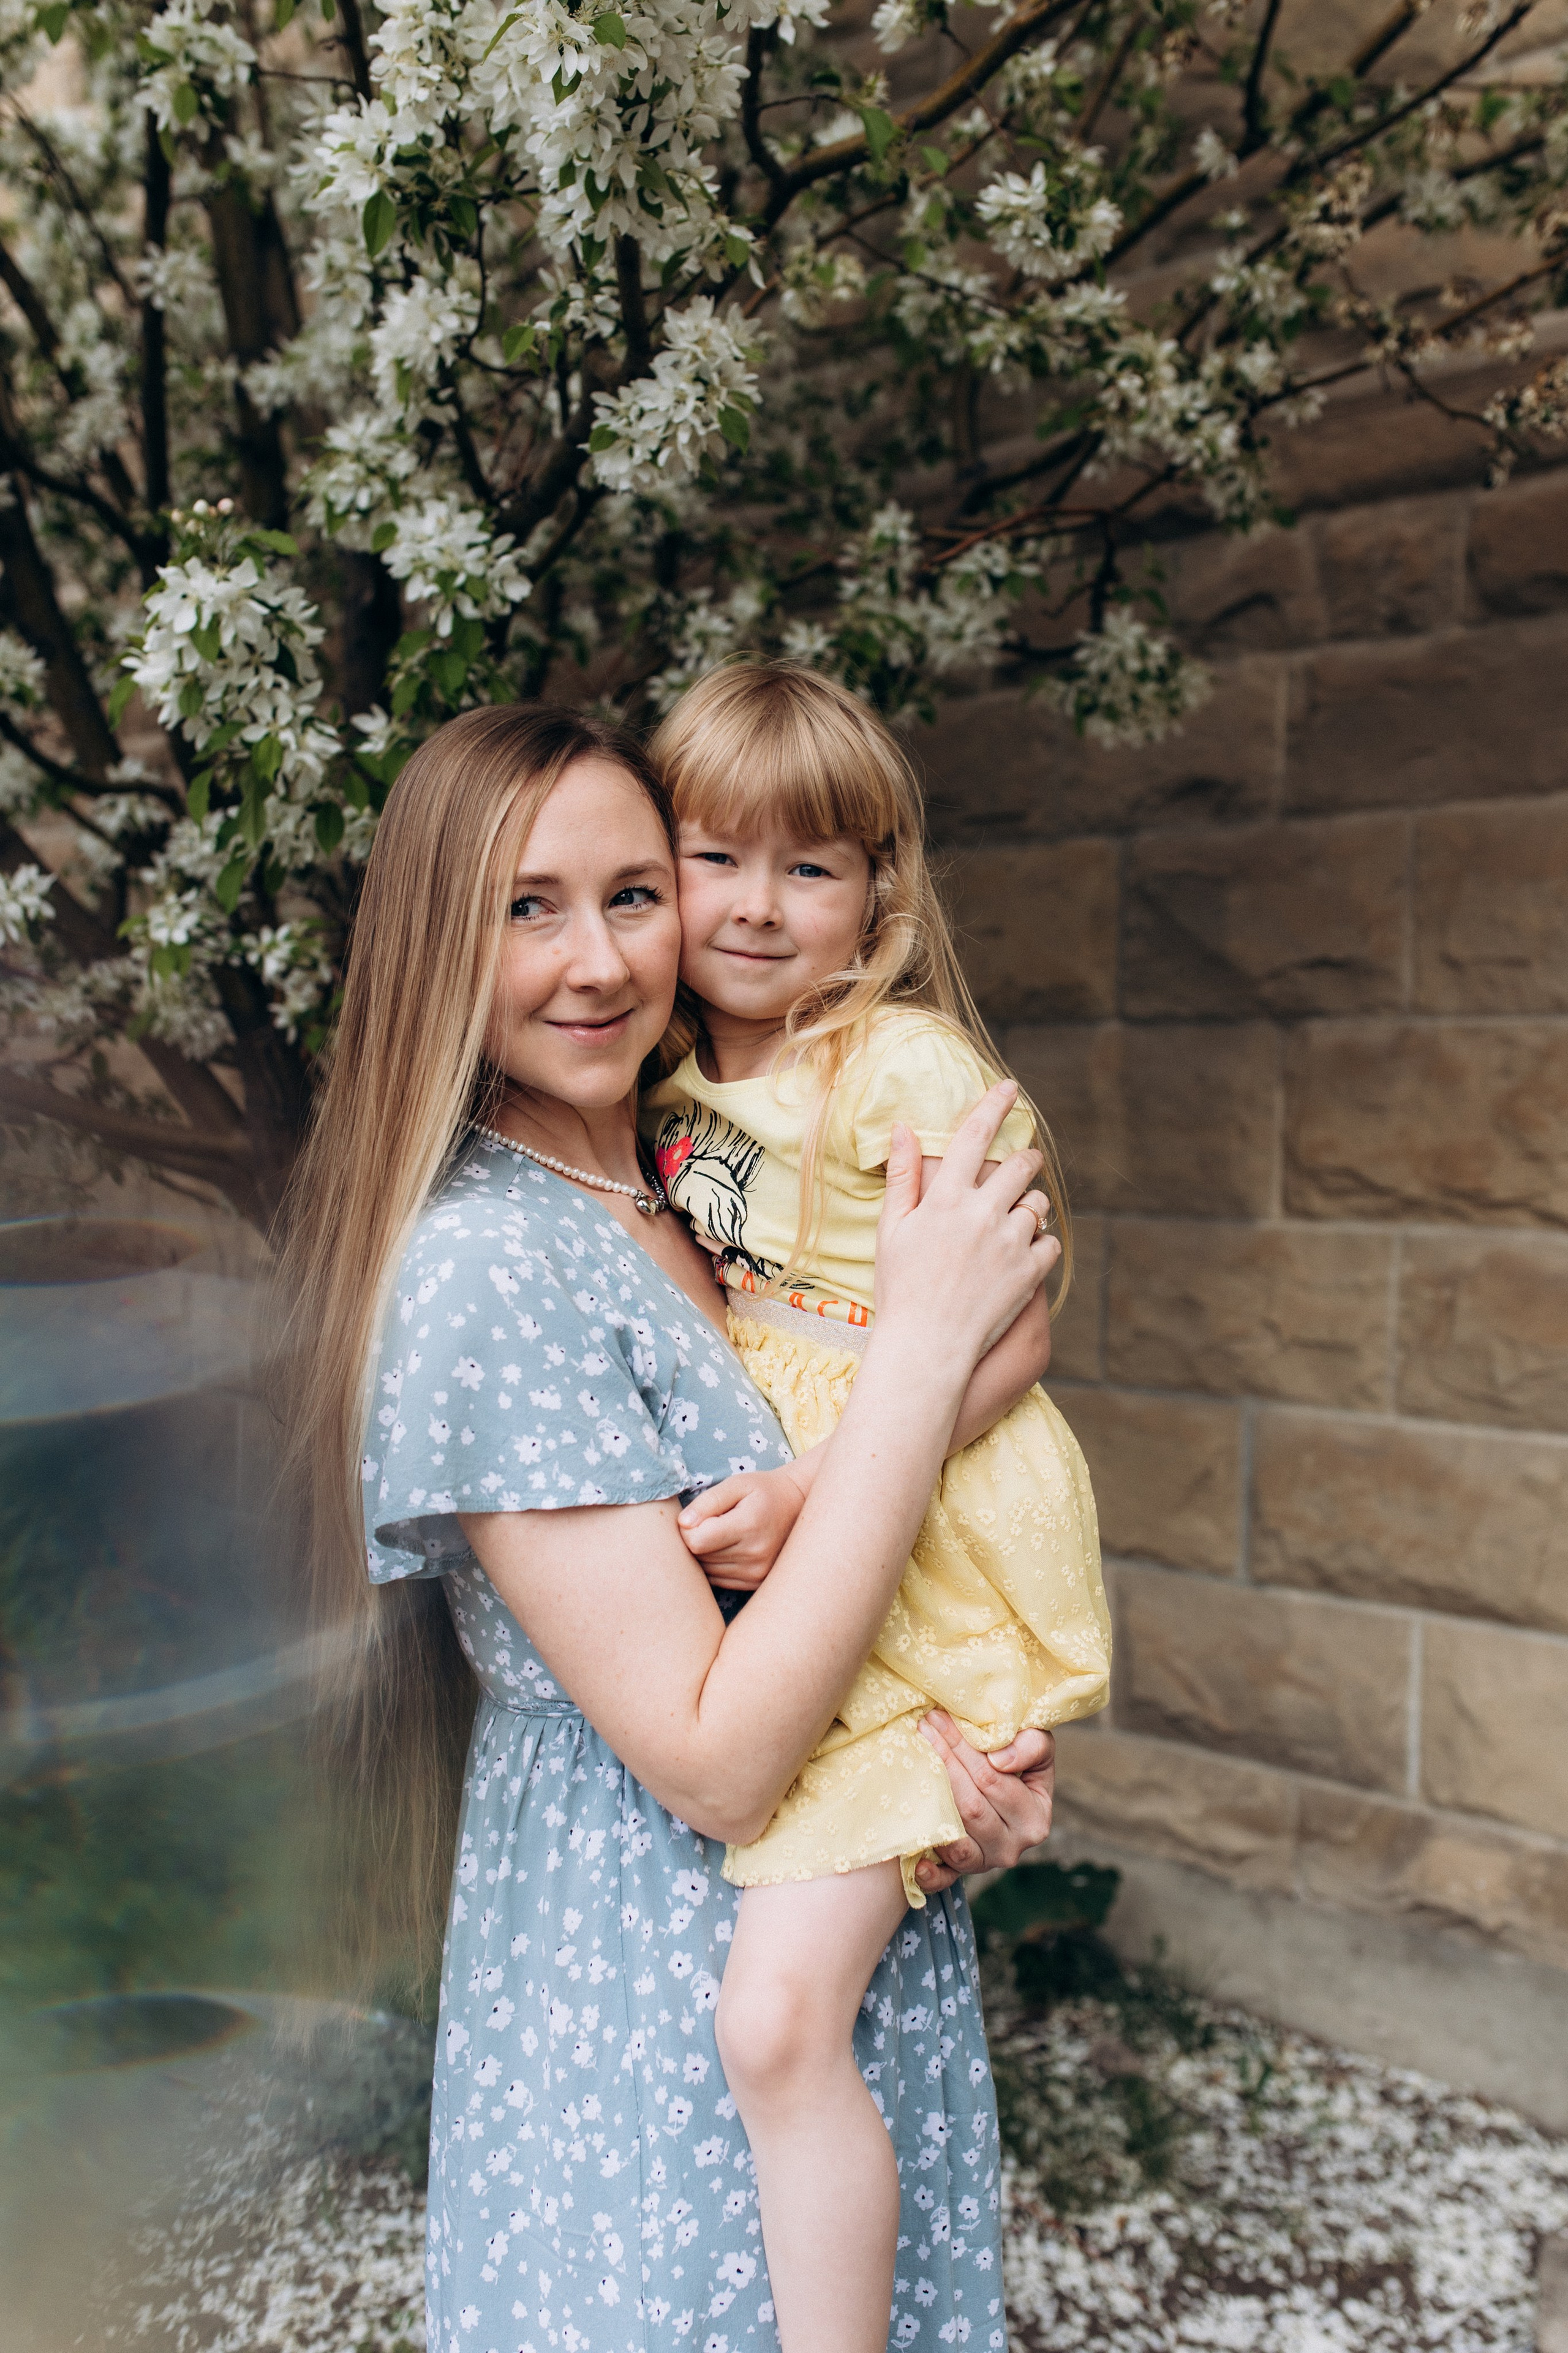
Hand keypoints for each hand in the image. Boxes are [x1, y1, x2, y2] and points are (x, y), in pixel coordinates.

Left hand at [677, 1462, 810, 1590]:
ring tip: (721, 1535)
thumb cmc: (763, 1491)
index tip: (697, 1516)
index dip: (687, 1529)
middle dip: (695, 1540)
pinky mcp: (756, 1582)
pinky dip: (716, 1565)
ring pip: (707, 1571)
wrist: (798, 1507)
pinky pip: (718, 1580)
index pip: (696, 1542)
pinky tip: (728, 1548)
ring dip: (705, 1554)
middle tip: (709, 1523)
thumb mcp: (736, 1484)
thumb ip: (707, 1501)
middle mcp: (754, 1554)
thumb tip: (682, 1524)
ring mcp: (756, 1572)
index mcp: (748, 1526)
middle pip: (700, 1557)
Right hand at [874, 1085, 1056, 1368]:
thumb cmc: (900, 1288)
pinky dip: (1041, 1245)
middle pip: (1020, 1166)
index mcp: (945, 1198)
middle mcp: (982, 1213)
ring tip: (1015, 1222)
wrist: (926, 1347)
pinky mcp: (1029, 1272)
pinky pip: (1050, 1244)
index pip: (974, 1136)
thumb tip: (904, 1127)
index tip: (1010, 1089)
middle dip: (1025, 1160)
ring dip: (1030, 1206)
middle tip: (1023, 1165)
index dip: (994, 1106)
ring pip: (1038, 1205)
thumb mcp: (892, 1228)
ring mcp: (1009, 1243)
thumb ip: (903, 1176)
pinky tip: (1022, 1256)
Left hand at [913, 1710, 1054, 1895]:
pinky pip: (944, 1878)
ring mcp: (985, 1864)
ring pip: (957, 1834)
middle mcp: (1012, 1847)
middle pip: (971, 1805)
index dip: (964, 1749)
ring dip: (932, 1798)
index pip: (994, 1780)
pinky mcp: (960, 1874)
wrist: (1002, 1794)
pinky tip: (916, 1862)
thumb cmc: (1017, 1764)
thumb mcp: (1037, 1747)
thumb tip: (1000, 1761)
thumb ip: (1031, 1746)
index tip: (940, 1718)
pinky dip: (931, 1873)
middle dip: (944, 1762)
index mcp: (1035, 1818)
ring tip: (912, 1759)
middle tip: (922, 1728)